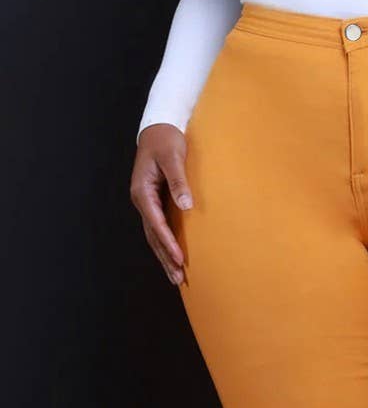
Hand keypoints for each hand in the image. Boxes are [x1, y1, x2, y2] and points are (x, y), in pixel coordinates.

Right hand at [129, 123, 192, 285]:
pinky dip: (165, 245)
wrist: (158, 128)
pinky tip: (173, 257)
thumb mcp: (174, 157)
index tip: (179, 259)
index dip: (168, 243)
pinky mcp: (154, 202)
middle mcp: (142, 200)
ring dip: (164, 256)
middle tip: (177, 278)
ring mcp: (146, 202)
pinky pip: (158, 228)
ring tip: (176, 277)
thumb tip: (186, 205)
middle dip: (164, 258)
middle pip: (152, 236)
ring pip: (154, 235)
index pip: (156, 223)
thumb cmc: (167, 139)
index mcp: (143, 191)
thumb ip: (179, 181)